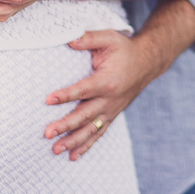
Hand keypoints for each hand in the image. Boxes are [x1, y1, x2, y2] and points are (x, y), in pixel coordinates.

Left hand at [44, 30, 155, 160]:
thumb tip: (68, 39)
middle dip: (65, 125)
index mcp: (108, 80)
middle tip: (47, 133)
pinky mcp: (111, 115)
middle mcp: (110, 99)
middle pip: (85, 115)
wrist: (146, 62)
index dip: (66, 95)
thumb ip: (88, 38)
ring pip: (91, 129)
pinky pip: (98, 133)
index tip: (48, 100)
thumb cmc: (124, 49)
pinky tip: (73, 156)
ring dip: (73, 141)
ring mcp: (111, 110)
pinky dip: (86, 146)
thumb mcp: (109, 37)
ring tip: (55, 150)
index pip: (83, 90)